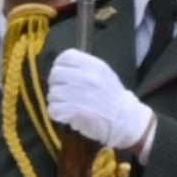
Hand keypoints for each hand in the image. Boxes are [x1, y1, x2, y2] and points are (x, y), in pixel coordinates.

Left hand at [41, 45, 155, 156]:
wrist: (125, 119)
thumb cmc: (112, 96)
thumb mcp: (104, 74)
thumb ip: (85, 67)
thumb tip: (61, 68)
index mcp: (94, 65)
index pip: (65, 57)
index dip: (60, 65)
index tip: (63, 75)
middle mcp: (86, 77)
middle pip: (55, 74)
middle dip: (56, 84)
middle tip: (63, 92)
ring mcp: (79, 94)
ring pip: (52, 93)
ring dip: (57, 101)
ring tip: (68, 105)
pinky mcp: (73, 110)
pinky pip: (53, 109)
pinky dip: (58, 114)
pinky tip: (67, 115)